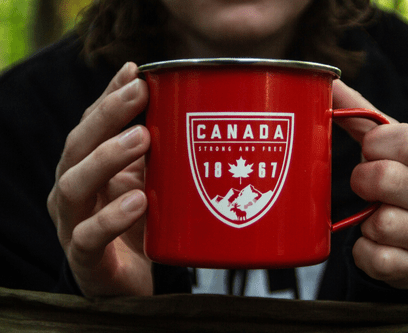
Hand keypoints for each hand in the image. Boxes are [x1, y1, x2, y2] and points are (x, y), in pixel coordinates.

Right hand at [47, 62, 152, 296]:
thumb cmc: (138, 224)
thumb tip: (186, 108)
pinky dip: (113, 217)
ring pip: (75, 185)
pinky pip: (90, 237)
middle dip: (108, 115)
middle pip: (77, 146)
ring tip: (142, 138)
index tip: (136, 71)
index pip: (90, 124)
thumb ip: (154, 151)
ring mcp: (72, 224)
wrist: (129, 282)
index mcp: (84, 168)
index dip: (109, 96)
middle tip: (140, 93)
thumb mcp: (146, 180)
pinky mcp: (85, 259)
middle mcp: (71, 190)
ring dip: (108, 157)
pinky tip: (138, 201)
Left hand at [332, 80, 407, 288]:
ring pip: (383, 222)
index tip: (371, 150)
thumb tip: (328, 81)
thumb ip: (362, 115)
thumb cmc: (402, 182)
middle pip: (386, 178)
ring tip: (375, 215)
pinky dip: (364, 250)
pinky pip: (376, 257)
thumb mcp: (392, 147)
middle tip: (366, 185)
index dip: (377, 144)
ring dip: (366, 219)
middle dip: (363, 181)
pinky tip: (374, 242)